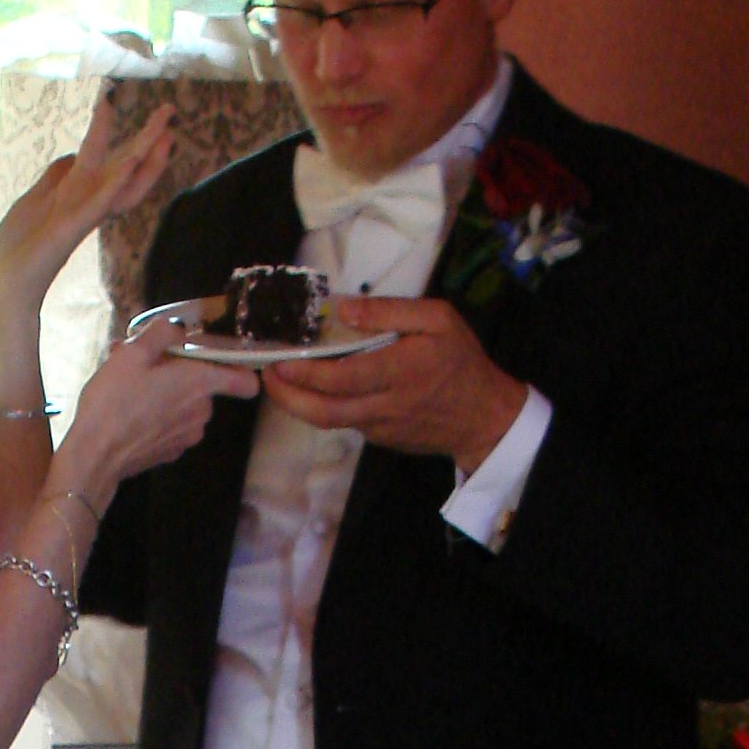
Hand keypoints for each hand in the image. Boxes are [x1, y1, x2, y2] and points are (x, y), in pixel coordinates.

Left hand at [0, 99, 174, 315]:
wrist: (6, 283)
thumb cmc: (18, 248)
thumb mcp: (34, 199)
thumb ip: (53, 179)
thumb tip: (70, 156)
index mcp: (79, 198)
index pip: (115, 167)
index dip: (128, 141)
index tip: (146, 115)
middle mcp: (86, 205)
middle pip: (127, 169)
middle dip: (147, 140)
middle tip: (169, 110)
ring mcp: (81, 216)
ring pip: (120, 183)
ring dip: (142, 157)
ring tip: (163, 133)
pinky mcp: (71, 228)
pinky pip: (97, 204)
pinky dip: (114, 185)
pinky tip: (129, 165)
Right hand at [63, 313, 256, 491]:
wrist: (94, 455)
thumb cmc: (114, 400)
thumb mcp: (132, 353)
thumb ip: (161, 333)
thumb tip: (176, 328)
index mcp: (200, 383)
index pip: (245, 381)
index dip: (238, 369)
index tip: (218, 360)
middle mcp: (202, 412)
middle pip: (205, 386)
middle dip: (179, 372)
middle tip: (144, 362)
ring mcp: (188, 436)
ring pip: (186, 405)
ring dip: (165, 391)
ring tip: (129, 384)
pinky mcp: (171, 452)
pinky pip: (172, 425)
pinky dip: (157, 414)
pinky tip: (129, 410)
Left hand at [259, 295, 527, 471]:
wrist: (483, 418)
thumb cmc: (461, 361)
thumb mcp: (439, 320)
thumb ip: (392, 311)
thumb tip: (345, 310)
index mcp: (399, 372)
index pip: (341, 378)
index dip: (304, 373)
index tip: (278, 358)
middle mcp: (384, 405)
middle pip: (323, 410)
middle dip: (286, 395)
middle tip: (265, 374)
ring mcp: (379, 427)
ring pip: (328, 421)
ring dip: (296, 404)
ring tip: (277, 382)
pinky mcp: (379, 438)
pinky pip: (344, 422)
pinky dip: (322, 407)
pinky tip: (312, 389)